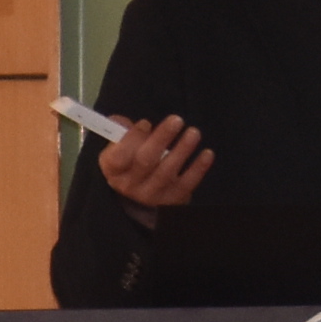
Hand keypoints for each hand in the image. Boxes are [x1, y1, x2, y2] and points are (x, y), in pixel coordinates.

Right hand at [98, 113, 212, 224]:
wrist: (141, 195)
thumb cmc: (131, 161)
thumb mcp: (119, 146)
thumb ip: (120, 130)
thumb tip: (120, 121)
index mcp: (113, 170)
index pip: (118, 156)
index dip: (131, 139)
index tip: (146, 123)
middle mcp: (129, 185)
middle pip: (145, 161)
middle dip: (161, 138)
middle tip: (177, 120)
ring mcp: (151, 195)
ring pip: (167, 172)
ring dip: (182, 150)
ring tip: (193, 133)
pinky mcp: (171, 201)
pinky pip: (187, 184)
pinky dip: (198, 168)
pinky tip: (207, 153)